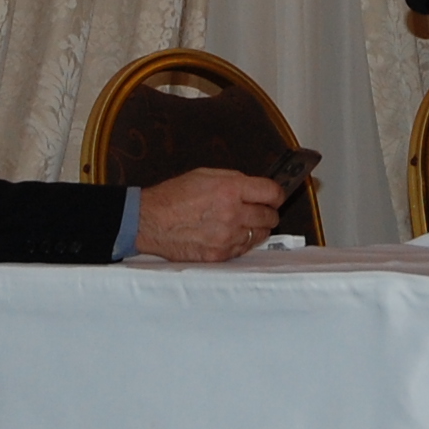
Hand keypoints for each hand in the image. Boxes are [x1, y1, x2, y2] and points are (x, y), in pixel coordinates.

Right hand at [134, 169, 283, 261]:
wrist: (150, 221)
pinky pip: (244, 249)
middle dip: (268, 212)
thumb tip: (255, 187)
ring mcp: (227, 237)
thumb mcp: (205, 175)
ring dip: (256, 228)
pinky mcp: (220, 254)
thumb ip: (234, 180)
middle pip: (270, 216)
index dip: (277, 194)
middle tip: (261, 210)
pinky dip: (242, 242)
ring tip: (243, 223)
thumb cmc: (173, 196)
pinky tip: (231, 234)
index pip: (272, 192)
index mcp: (230, 189)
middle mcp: (233, 214)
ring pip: (260, 235)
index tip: (276, 196)